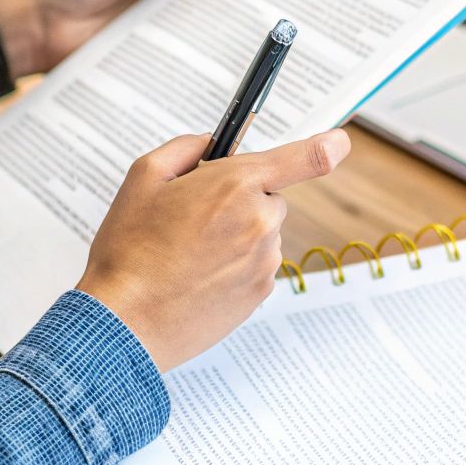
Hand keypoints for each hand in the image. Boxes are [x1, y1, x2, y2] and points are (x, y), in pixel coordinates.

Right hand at [76, 128, 351, 372]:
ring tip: (188, 252)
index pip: (305, 158)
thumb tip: (212, 143)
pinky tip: (198, 275)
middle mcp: (260, 222)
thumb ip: (186, 148)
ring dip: (236, 235)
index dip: (329, 145)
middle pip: (269, 196)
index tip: (340, 142)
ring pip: (261, 232)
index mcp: (236, 185)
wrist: (125, 323)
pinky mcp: (261, 293)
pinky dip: (234, 266)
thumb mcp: (144, 178)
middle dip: (240, 199)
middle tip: (195, 216)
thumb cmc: (129, 251)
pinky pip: (256, 264)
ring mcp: (264, 261)